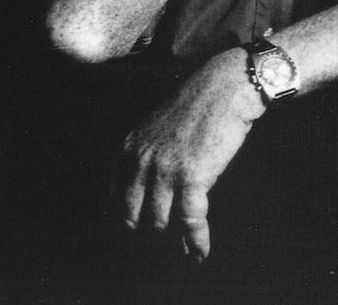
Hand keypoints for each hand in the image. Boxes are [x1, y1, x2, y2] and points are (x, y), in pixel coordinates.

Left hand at [117, 48, 265, 260]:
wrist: (226, 87)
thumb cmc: (199, 104)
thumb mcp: (159, 126)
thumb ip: (148, 154)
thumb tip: (153, 191)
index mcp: (130, 146)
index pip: (111, 196)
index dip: (122, 218)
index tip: (135, 231)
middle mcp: (141, 160)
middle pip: (132, 216)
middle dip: (147, 232)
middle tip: (165, 238)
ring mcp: (165, 169)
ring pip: (159, 223)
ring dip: (173, 238)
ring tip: (185, 245)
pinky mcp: (191, 176)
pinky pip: (189, 221)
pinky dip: (195, 241)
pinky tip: (201, 252)